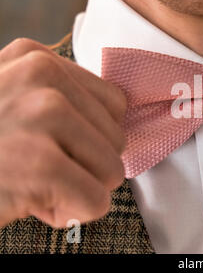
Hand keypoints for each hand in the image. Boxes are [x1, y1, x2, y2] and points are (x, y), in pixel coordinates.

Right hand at [0, 38, 126, 227]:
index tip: (58, 147)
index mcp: (37, 59)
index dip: (92, 136)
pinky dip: (71, 213)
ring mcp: (43, 115)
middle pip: (117, 138)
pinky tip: (32, 204)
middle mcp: (42, 76)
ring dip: (79, 188)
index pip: (115, 104)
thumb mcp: (13, 99)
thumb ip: (62, 100)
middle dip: (85, 165)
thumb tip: (119, 120)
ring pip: (113, 170)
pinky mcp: (41, 162)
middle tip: (39, 169)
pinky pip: (95, 200)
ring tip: (33, 183)